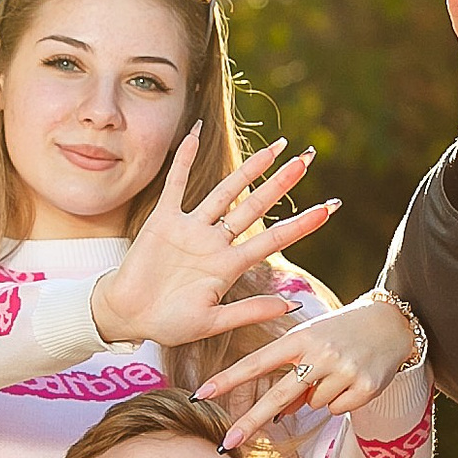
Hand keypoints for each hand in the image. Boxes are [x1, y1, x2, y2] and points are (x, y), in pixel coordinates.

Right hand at [88, 130, 336, 352]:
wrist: (127, 315)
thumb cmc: (168, 323)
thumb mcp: (211, 323)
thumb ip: (248, 312)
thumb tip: (290, 306)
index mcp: (229, 266)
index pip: (274, 239)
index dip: (302, 224)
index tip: (330, 208)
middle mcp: (214, 242)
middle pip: (255, 206)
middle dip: (281, 183)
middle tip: (307, 159)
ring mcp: (190, 228)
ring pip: (224, 191)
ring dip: (248, 169)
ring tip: (274, 147)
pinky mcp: (163, 220)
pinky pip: (176, 184)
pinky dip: (184, 159)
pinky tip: (196, 134)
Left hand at [195, 293, 423, 450]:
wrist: (392, 323)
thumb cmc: (341, 333)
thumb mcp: (311, 342)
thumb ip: (291, 371)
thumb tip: (278, 413)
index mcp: (300, 338)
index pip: (257, 362)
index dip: (228, 379)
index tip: (202, 394)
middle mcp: (319, 354)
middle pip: (278, 395)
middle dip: (250, 421)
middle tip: (226, 442)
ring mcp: (343, 370)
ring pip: (314, 404)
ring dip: (319, 396)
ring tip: (336, 373)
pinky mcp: (365, 386)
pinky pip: (338, 409)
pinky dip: (341, 401)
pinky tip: (352, 381)